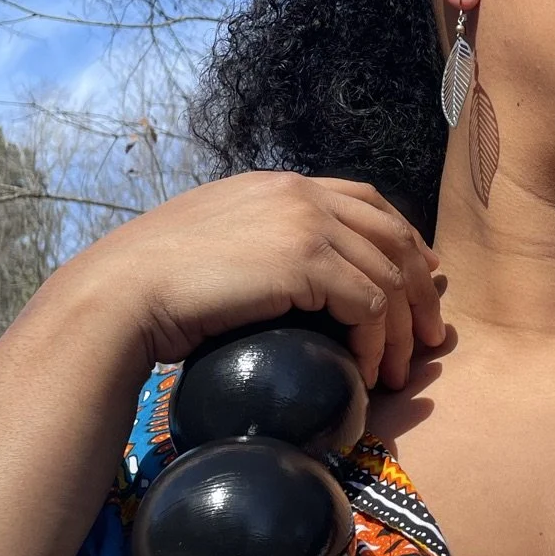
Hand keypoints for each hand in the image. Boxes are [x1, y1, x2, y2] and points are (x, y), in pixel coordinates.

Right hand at [59, 171, 446, 389]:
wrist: (123, 291)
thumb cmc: (153, 282)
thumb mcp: (215, 242)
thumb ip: (258, 242)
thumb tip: (284, 278)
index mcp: (279, 184)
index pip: (364, 200)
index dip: (402, 237)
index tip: (422, 274)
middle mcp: (299, 193)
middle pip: (392, 234)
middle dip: (420, 287)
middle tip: (431, 334)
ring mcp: (305, 223)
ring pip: (389, 274)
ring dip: (403, 329)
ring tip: (402, 371)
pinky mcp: (306, 261)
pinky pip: (368, 304)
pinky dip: (377, 342)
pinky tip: (369, 371)